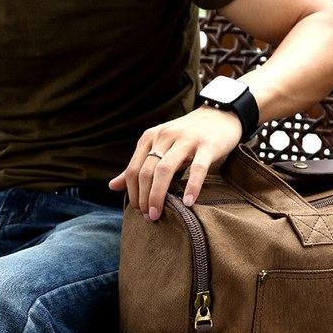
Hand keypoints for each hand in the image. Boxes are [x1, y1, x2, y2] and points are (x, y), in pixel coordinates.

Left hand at [109, 106, 242, 219]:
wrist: (220, 115)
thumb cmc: (189, 135)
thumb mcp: (160, 146)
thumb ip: (139, 166)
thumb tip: (112, 186)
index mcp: (151, 137)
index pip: (133, 168)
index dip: (132, 192)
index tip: (137, 210)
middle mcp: (165, 136)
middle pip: (146, 171)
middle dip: (143, 197)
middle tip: (148, 216)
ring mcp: (187, 140)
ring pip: (165, 169)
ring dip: (158, 194)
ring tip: (158, 213)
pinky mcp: (208, 145)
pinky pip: (198, 168)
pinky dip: (191, 186)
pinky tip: (188, 202)